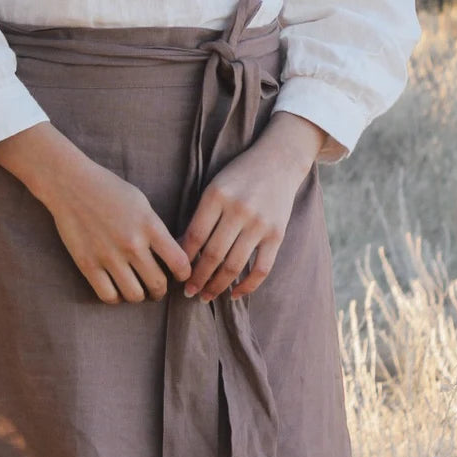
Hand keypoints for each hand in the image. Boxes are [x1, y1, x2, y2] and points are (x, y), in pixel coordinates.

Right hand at [0, 119, 191, 304]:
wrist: (70, 185)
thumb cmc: (108, 190)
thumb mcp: (141, 204)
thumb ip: (155, 230)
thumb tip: (170, 255)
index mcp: (150, 226)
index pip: (179, 262)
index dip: (184, 274)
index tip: (180, 275)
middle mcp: (132, 244)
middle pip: (158, 284)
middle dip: (161, 291)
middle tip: (157, 288)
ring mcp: (109, 256)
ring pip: (134, 295)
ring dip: (139, 296)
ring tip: (137, 290)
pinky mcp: (88, 264)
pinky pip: (108, 295)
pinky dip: (116, 298)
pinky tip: (116, 289)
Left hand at [179, 112, 329, 301]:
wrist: (279, 161)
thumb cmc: (239, 175)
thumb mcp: (214, 187)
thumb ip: (200, 217)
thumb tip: (183, 251)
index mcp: (217, 196)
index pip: (195, 236)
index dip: (183, 259)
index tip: (176, 274)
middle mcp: (239, 210)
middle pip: (213, 255)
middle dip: (197, 278)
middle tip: (188, 292)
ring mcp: (260, 224)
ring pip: (234, 265)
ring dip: (217, 286)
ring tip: (205, 296)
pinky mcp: (277, 234)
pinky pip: (262, 268)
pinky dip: (247, 286)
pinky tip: (234, 294)